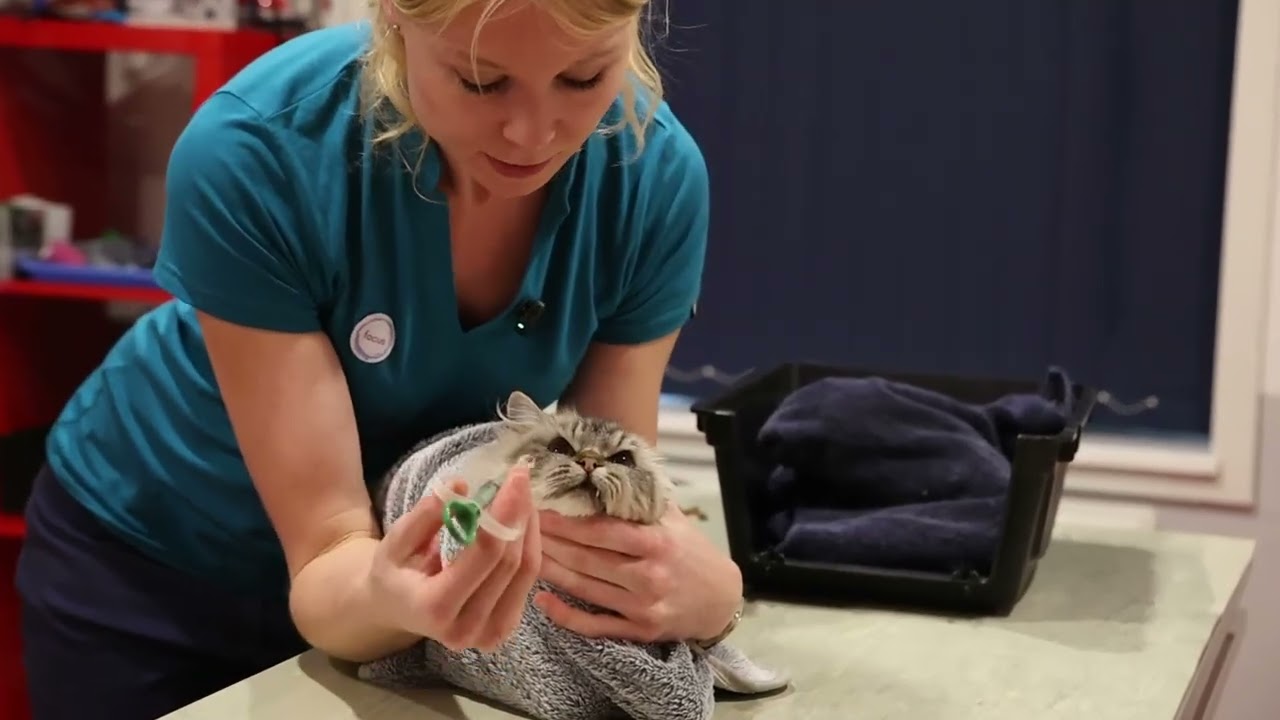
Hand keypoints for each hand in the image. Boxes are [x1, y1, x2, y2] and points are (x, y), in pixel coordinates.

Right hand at [366, 464, 540, 651]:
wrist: (395, 610)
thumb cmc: (394, 573)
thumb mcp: (395, 541)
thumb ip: (424, 516)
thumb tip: (460, 487)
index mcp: (435, 608)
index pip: (485, 554)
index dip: (505, 512)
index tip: (514, 477)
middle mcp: (466, 629)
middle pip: (510, 563)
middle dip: (520, 515)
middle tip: (521, 478)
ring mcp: (488, 636)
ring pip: (526, 572)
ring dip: (530, 528)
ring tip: (524, 495)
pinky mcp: (504, 629)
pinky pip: (526, 582)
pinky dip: (528, 546)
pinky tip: (522, 521)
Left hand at [535, 502, 742, 642]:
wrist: (721, 600)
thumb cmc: (692, 552)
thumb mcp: (674, 519)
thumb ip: (640, 501)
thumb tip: (600, 471)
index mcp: (656, 541)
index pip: (601, 530)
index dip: (565, 520)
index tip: (538, 507)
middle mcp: (648, 574)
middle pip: (586, 558)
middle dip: (549, 541)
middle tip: (520, 526)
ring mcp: (641, 606)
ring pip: (584, 588)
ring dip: (550, 570)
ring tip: (522, 553)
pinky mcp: (638, 630)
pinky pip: (595, 624)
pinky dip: (565, 615)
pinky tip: (541, 599)